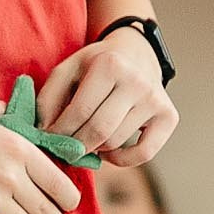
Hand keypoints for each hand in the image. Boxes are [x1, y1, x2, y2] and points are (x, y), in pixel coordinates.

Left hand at [42, 31, 177, 165]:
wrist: (135, 53)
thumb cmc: (94, 66)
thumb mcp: (66, 71)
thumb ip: (47, 99)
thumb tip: (43, 133)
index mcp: (110, 65)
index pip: (79, 112)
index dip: (59, 132)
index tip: (48, 138)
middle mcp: (137, 81)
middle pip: (98, 131)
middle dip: (74, 146)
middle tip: (63, 148)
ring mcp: (156, 99)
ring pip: (115, 143)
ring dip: (94, 149)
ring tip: (84, 140)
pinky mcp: (169, 116)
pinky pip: (144, 153)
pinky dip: (121, 160)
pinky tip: (107, 151)